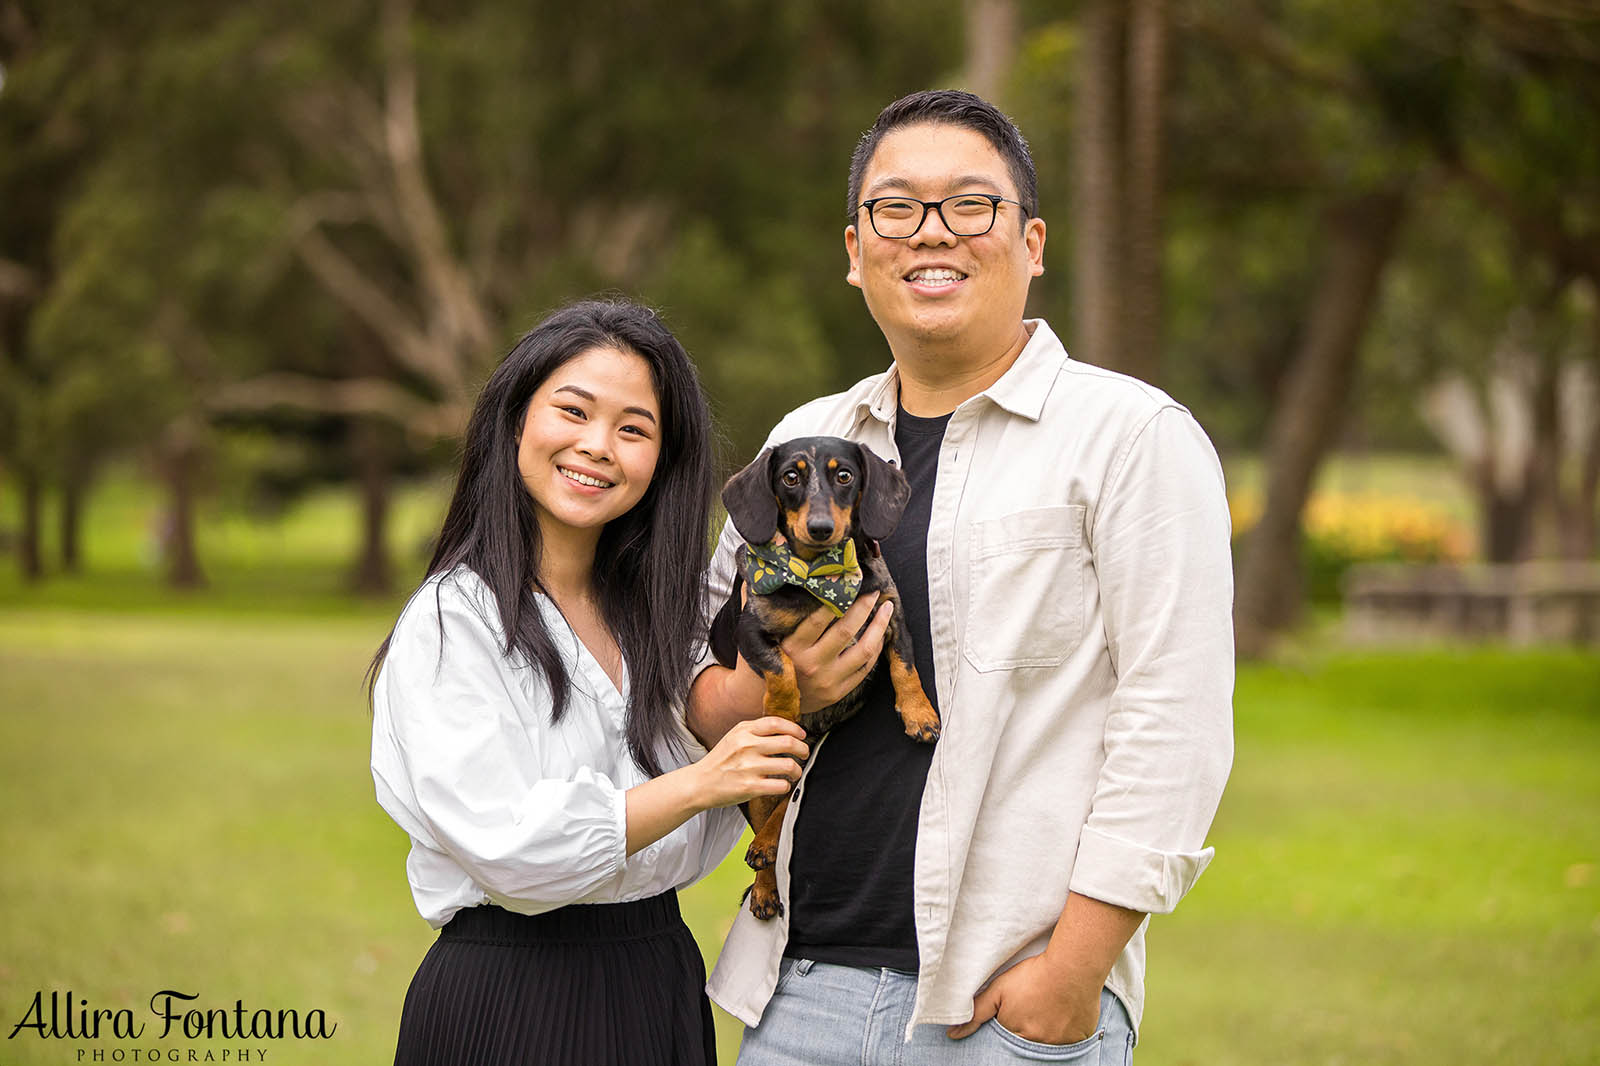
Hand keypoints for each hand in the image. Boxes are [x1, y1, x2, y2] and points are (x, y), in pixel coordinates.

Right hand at [693, 716, 808, 808]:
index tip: (802, 735)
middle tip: (804, 754)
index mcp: (743, 731)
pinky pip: (781, 785)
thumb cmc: (720, 760)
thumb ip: (756, 731)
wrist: (700, 783)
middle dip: (803, 749)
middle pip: (788, 742)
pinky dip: (787, 786)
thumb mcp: (734, 736)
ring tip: (795, 772)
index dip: (795, 729)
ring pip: (789, 765)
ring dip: (797, 770)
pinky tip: (782, 785)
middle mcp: (747, 746)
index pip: (776, 723)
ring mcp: (749, 767)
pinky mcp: (750, 787)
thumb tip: (787, 730)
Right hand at [783, 591, 893, 715]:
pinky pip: (865, 669)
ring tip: (886, 610)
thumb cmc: (772, 662)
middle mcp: (812, 665)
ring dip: (879, 627)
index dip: (837, 598)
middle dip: (864, 607)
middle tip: (874, 591)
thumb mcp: (770, 638)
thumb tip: (793, 581)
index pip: (819, 618)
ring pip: (863, 651)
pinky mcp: (838, 693)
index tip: (849, 581)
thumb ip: (782, 614)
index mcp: (793, 648)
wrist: (772, 704)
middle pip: (846, 631)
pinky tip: (879, 635)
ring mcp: (827, 681)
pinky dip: (875, 650)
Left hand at [946, 955, 1100, 1045]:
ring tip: (1048, 1009)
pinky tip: (1063, 1013)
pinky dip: (1065, 1031)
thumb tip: (952, 1034)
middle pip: (1027, 1043)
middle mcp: (1039, 1045)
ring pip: (1049, 1044)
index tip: (1018, 1014)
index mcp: (1017, 1035)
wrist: (1071, 968)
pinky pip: (1070, 1042)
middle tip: (1034, 1010)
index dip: (1011, 1026)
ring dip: (1046, 1030)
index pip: (1008, 1041)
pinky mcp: (1080, 1039)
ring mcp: (1061, 1044)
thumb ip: (977, 1012)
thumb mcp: (999, 990)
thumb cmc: (1034, 976)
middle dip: (1028, 1029)